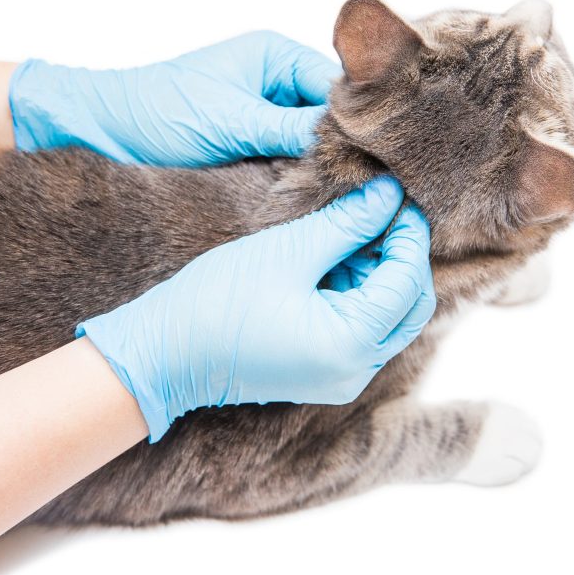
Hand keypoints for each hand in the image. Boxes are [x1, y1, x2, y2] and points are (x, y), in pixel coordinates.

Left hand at [9, 31, 341, 165]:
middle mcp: (274, 81)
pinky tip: (308, 197)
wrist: (103, 133)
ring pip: (309, 141)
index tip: (376, 154)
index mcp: (274, 55)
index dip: (356, 118)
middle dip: (339, 145)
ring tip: (339, 193)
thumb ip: (291, 131)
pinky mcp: (249, 145)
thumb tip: (347, 147)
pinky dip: (295, 176)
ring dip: (316, 165)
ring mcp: (262, 115)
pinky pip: (286, 160)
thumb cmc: (158, 111)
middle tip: (361, 181)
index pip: (335, 84)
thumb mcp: (232, 120)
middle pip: (327, 115)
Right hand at [77, 177, 436, 441]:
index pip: (407, 282)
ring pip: (387, 319)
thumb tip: (390, 195)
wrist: (164, 354)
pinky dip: (356, 295)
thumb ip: (347, 223)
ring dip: (378, 274)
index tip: (395, 195)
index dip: (409, 234)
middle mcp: (355, 373)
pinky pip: (360, 332)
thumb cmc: (218, 300)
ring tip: (346, 232)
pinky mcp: (323, 374)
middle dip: (401, 257)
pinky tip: (330, 262)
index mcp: (351, 346)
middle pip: (408, 307)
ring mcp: (340, 379)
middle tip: (380, 212)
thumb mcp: (290, 251)